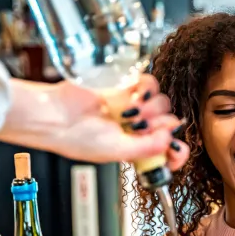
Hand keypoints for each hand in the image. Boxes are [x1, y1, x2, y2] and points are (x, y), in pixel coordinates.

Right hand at [0, 74, 189, 169]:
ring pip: (163, 103)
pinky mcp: (126, 88)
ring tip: (131, 113)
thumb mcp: (117, 151)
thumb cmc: (78, 139)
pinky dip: (146, 89)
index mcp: (138, 149)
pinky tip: (133, 96)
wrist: (56, 116)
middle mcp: (138, 129)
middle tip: (141, 128)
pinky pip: (149, 84)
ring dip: (152, 108)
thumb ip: (147, 149)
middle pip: (170, 124)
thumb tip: (170, 139)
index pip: (169, 151)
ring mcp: (134, 108)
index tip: (177, 150)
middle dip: (160, 126)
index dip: (178, 151)